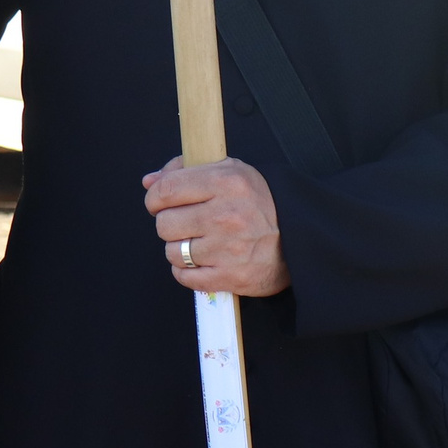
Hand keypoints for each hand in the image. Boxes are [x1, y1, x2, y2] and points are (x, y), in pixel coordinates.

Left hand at [142, 155, 289, 296]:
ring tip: (198, 243)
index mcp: (226, 182)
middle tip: (186, 223)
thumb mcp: (231, 171)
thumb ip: (186, 170)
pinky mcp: (231, 276)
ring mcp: (228, 249)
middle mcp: (226, 215)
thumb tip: (149, 181)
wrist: (298, 238)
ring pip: (173, 252)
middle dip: (169, 224)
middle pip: (164, 224)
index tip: (159, 203)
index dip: (154, 198)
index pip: (166, 190)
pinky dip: (187, 272)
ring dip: (179, 249)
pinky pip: (185, 277)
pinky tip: (202, 261)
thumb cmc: (260, 203)